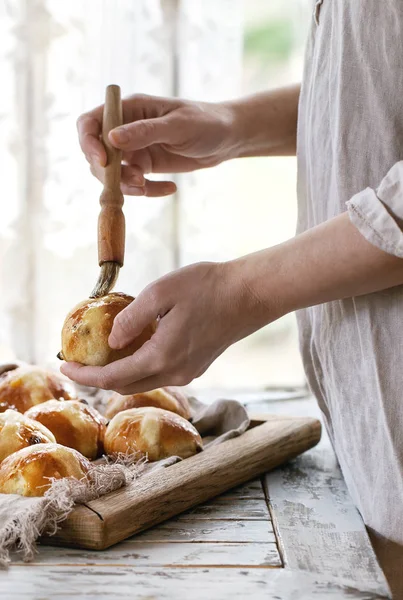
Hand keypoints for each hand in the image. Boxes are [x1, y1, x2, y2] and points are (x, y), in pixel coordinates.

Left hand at [60, 260, 272, 393]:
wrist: (251, 294)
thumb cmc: (208, 287)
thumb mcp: (162, 292)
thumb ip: (132, 318)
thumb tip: (112, 341)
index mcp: (162, 357)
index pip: (112, 378)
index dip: (84, 375)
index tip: (63, 365)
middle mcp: (175, 372)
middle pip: (127, 384)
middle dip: (99, 377)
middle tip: (79, 361)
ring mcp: (189, 371)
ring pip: (145, 380)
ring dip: (121, 372)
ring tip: (104, 353)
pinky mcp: (199, 365)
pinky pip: (161, 372)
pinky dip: (141, 365)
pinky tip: (136, 346)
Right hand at [77, 94, 238, 196]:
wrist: (227, 137)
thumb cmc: (206, 122)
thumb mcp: (177, 126)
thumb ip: (145, 132)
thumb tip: (111, 139)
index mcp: (129, 109)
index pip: (90, 122)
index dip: (88, 142)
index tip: (102, 161)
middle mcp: (126, 129)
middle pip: (96, 153)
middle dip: (108, 172)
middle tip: (134, 181)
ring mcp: (134, 149)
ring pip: (112, 173)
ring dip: (125, 185)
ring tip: (147, 186)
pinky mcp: (146, 166)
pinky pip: (134, 184)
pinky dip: (147, 190)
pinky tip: (170, 188)